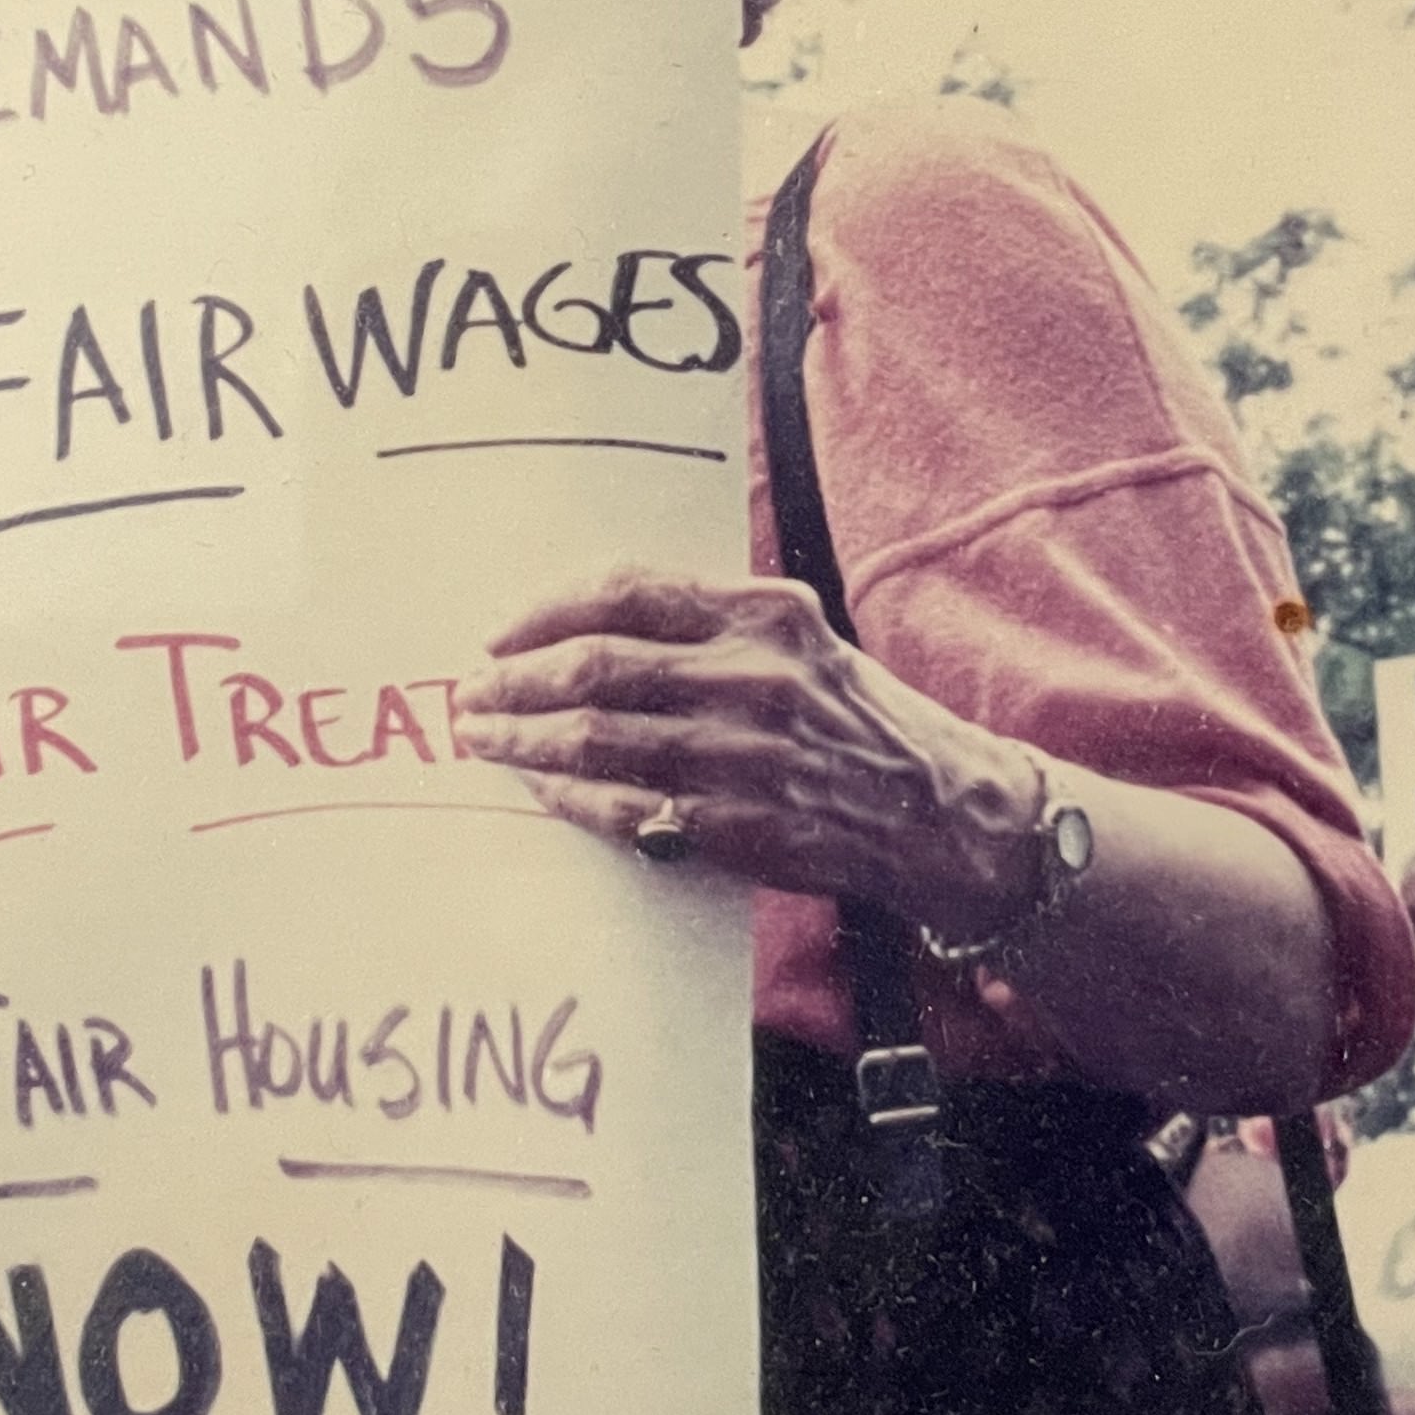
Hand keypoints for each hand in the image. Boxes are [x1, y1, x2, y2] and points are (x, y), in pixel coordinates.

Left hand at [456, 567, 1041, 936]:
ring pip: (599, 738)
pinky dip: (568, 796)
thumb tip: (592, 621)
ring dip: (524, 739)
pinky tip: (540, 787)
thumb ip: (712, 622)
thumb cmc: (855, 720)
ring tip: (484, 738)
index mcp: (766, 613)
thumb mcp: (801, 640)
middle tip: (472, 691)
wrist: (941, 813)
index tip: (500, 632)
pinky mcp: (742, 825)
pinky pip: (626, 807)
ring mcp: (748, 754)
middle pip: (597, 665)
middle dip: (515, 679)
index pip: (629, 589)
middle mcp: (756, 675)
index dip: (547, 610)